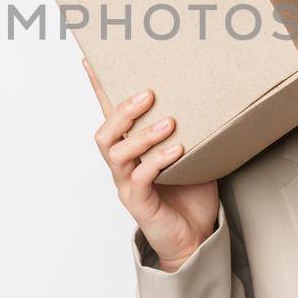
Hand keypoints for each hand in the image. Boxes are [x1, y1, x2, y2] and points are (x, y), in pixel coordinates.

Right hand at [85, 58, 218, 272]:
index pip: (109, 114)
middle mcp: (123, 165)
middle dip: (123, 111)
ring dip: (142, 135)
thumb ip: (190, 128)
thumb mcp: (191, 153)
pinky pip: (140, 179)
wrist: (194, 237)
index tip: (89, 61)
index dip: (97, 88)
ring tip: (169, 123)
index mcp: (131, 149)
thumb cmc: (190, 193)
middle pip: (105, 133)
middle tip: (149, 94)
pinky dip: (156, 161)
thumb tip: (207, 94)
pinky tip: (176, 151)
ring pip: (117, 154)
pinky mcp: (139, 203)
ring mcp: (127, 184)